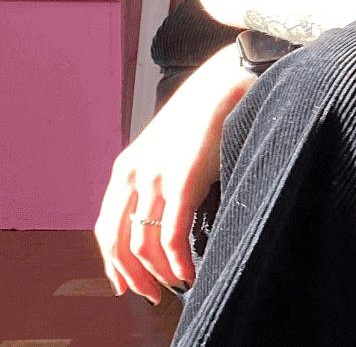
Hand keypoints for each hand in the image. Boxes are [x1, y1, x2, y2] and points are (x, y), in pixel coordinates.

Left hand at [95, 46, 251, 301]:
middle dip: (132, 277)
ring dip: (157, 274)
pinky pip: (172, 236)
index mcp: (126, 168)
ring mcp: (156, 179)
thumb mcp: (166, 146)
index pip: (106, 229)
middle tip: (149, 295)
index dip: (112, 262)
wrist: (227, 83)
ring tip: (174, 285)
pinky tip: (188, 273)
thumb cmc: (204, 114)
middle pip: (119, 243)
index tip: (124, 283)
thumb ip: (156, 176)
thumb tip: (162, 215)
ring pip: (144, 246)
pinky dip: (178, 262)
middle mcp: (133, 175)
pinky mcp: (182, 183)